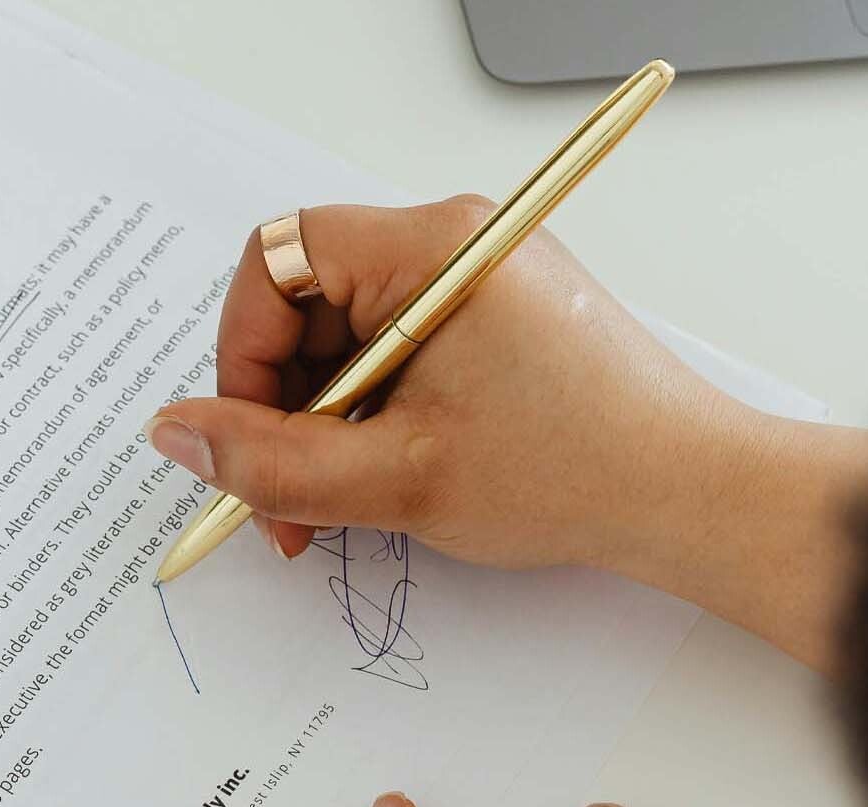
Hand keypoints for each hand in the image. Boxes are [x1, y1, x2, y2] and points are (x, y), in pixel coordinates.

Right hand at [148, 197, 867, 671]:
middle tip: (286, 495)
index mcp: (430, 248)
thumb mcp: (395, 478)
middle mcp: (455, 242)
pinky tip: (385, 479)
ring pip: (349, 337)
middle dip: (282, 402)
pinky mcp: (499, 318)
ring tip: (341, 504)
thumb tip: (177, 432)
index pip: (278, 260)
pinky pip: (398, 352)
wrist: (690, 495)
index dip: (243, 351)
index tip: (244, 434)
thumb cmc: (574, 470)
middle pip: (309, 302)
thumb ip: (269, 460)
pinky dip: (374, 415)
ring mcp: (480, 278)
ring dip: (326, 421)